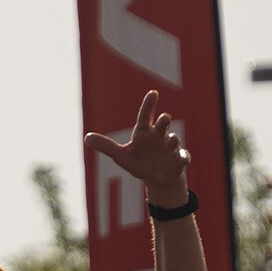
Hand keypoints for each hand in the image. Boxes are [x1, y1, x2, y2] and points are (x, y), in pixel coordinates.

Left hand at [86, 89, 189, 210]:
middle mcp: (159, 137)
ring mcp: (170, 148)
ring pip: (173, 140)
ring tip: (171, 140)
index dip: (149, 105)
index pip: (145, 117)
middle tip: (164, 118)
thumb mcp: (121, 156)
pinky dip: (184, 157)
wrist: (157, 178)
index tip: (153, 93)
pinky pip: (184, 157)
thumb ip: (106, 147)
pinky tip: (184, 159)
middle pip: (162, 125)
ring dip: (173, 140)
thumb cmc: (139, 163)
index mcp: (144, 133)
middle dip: (163, 122)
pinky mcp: (179, 161)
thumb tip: (86, 138)